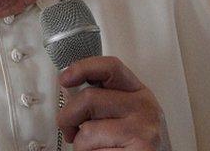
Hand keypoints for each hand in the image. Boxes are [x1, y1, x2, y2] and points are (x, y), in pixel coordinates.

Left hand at [57, 56, 171, 149]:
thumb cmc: (134, 144)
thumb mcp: (123, 114)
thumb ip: (101, 99)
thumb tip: (69, 89)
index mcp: (139, 93)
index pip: (110, 67)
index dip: (82, 68)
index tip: (64, 78)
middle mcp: (144, 108)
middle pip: (89, 98)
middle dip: (69, 117)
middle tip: (70, 130)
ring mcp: (143, 130)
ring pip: (87, 130)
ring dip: (81, 144)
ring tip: (97, 147)